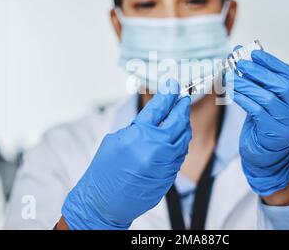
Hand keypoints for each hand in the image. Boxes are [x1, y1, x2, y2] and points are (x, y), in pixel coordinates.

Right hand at [61, 80, 191, 228]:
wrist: (105, 202)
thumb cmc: (104, 170)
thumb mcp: (116, 140)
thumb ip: (138, 126)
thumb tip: (155, 115)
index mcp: (139, 134)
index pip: (159, 107)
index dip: (168, 93)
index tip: (172, 85)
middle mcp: (156, 147)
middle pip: (177, 119)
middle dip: (181, 105)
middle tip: (183, 97)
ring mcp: (165, 162)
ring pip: (184, 137)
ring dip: (184, 123)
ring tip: (182, 115)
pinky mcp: (169, 175)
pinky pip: (181, 154)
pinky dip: (181, 142)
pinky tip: (178, 136)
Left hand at [226, 48, 288, 196]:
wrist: (268, 154)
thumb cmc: (269, 121)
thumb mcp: (271, 99)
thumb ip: (261, 79)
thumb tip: (240, 53)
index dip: (273, 63)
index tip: (255, 54)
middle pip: (282, 86)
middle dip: (258, 72)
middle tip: (240, 63)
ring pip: (267, 98)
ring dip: (246, 85)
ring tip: (232, 76)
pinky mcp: (275, 134)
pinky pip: (256, 111)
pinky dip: (243, 98)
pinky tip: (233, 91)